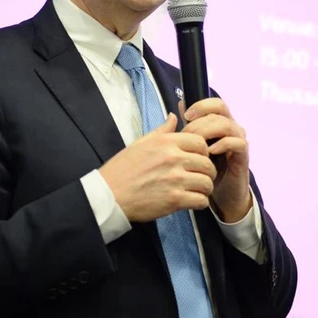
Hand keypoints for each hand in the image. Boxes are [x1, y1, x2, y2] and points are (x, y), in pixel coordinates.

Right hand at [99, 113, 216, 221]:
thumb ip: (162, 130)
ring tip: (197, 190)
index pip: (200, 142)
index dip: (203, 152)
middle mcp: (173, 158)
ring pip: (207, 182)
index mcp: (166, 142)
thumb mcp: (141, 143)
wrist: (109, 195)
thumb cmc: (123, 168)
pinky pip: (201, 200)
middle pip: (207, 163)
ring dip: (205, 188)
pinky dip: (200, 202)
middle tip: (200, 177)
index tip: (198, 159)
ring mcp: (175, 179)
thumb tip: (175, 116)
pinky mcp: (175, 200)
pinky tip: (192, 201)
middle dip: (207, 171)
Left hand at [180, 97, 251, 222]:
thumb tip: (180, 104)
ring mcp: (238, 141)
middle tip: (186, 134)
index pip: (216, 104)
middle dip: (200, 121)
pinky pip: (237, 142)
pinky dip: (223, 144)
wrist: (220, 194)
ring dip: (209, 131)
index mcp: (220, 122)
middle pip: (220, 111)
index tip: (186, 115)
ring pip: (227, 125)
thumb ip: (189, 126)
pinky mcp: (243, 155)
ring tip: (197, 144)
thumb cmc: (205, 169)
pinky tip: (210, 152)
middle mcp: (232, 128)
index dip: (202, 105)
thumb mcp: (193, 147)